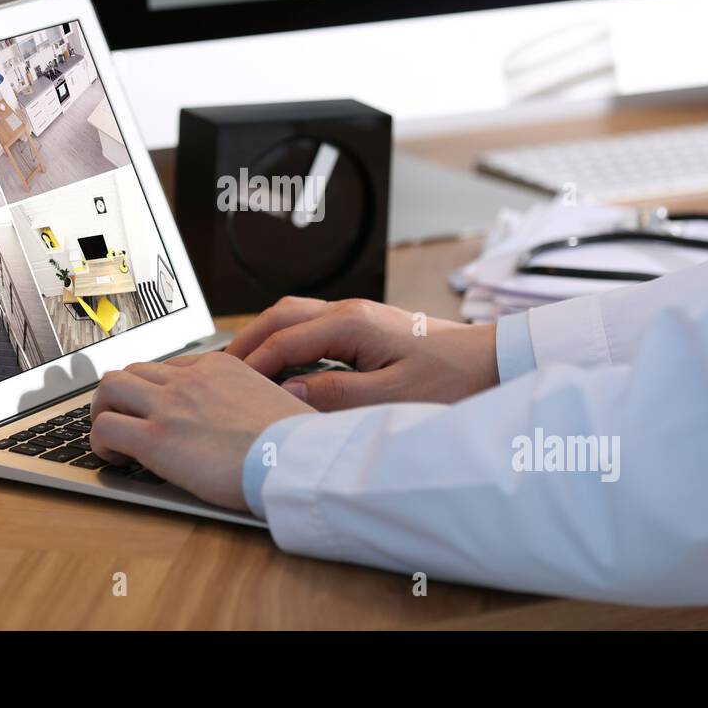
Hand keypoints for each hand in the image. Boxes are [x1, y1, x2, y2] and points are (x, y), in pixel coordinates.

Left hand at [89, 352, 313, 510]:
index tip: (159, 412)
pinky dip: (101, 443)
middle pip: (132, 371)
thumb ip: (251, 400)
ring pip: (109, 388)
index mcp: (219, 367)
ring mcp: (169, 406)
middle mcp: (189, 379)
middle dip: (121, 396)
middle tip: (125, 419)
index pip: (169, 368)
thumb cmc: (295, 441)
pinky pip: (105, 428)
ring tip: (112, 438)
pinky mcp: (155, 439)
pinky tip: (115, 459)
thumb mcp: (275, 401)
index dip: (157, 392)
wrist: (295, 459)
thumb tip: (252, 418)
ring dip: (104, 411)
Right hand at [226, 297, 498, 410]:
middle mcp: (350, 310)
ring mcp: (358, 314)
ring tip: (242, 365)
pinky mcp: (367, 325)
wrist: (489, 362)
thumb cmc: (449, 380)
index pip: (283, 341)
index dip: (251, 365)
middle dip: (246, 341)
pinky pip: (313, 324)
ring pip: (295, 315)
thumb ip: (334, 395)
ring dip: (265, 336)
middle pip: (280, 315)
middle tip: (218, 369)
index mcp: (351, 323)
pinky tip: (283, 362)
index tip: (224, 387)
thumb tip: (287, 394)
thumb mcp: (390, 398)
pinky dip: (288, 338)